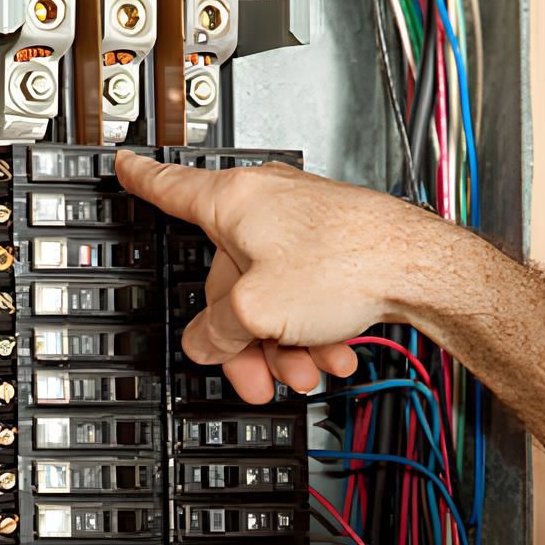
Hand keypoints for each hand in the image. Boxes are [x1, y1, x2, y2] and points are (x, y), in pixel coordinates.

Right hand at [115, 151, 445, 402]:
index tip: (126, 168)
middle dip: (241, 335)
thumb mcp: (256, 311)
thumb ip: (218, 331)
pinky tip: (331, 355)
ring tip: (301, 373)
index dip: (142, 180)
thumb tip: (205, 342)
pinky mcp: (334, 246)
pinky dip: (313, 329)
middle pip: (227, 277)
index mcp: (233, 202)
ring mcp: (303, 224)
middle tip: (253, 376)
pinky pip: (306, 295)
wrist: (418, 268)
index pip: (170, 188)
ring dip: (282, 343)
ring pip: (271, 294)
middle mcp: (266, 204)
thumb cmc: (347, 264)